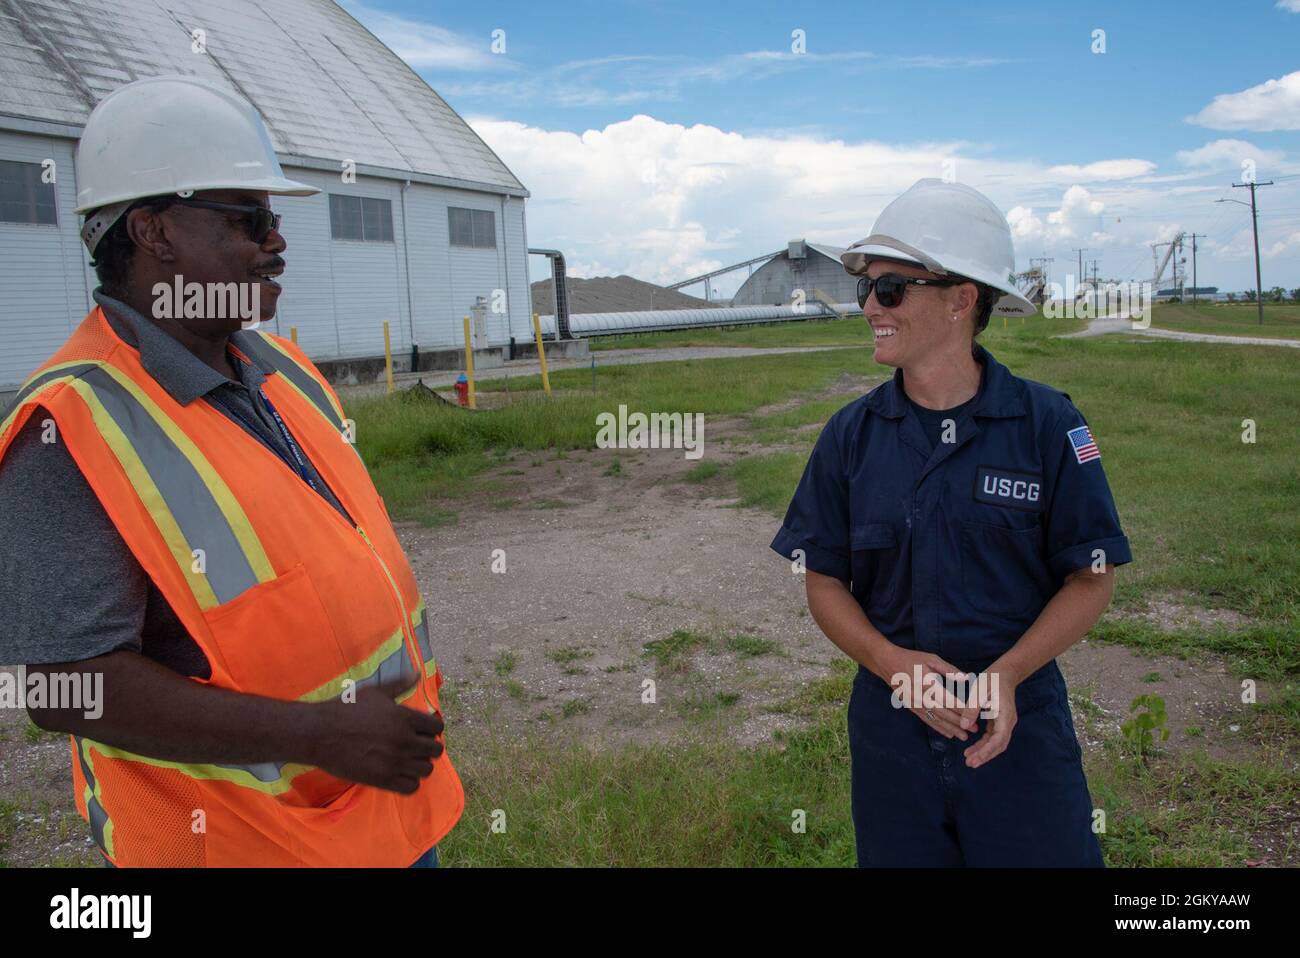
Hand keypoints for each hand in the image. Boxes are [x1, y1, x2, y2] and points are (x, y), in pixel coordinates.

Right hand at [312, 678, 444, 793]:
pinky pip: (411, 787)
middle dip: (428, 747)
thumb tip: (417, 673)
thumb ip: (400, 684)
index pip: (437, 727)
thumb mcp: (375, 692)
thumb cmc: (346, 708)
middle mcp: (404, 740)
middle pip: (435, 749)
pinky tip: (399, 774)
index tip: (421, 730)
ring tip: (407, 760)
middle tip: (414, 746)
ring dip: (419, 765)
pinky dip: (409, 782)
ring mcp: (394, 762)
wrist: (319, 733)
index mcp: (404, 717)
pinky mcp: (382, 780)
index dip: (431, 729)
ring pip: (426, 769)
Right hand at [876, 647, 980, 741]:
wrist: (887, 663)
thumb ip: (949, 669)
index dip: (963, 709)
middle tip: (974, 730)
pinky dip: (938, 728)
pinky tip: (947, 734)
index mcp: (929, 684)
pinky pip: (926, 720)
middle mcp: (922, 697)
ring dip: (950, 729)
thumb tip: (966, 678)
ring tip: (964, 737)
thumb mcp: (931, 658)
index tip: (975, 715)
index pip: (949, 700)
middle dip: (960, 723)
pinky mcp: (912, 708)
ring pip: (936, 720)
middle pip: (944, 713)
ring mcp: (916, 704)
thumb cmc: (912, 659)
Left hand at [964, 671, 1017, 767]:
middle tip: (970, 764)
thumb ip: (972, 709)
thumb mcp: (978, 691)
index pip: (999, 738)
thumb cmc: (992, 679)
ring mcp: (1005, 723)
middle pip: (999, 745)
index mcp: (1005, 715)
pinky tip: (972, 749)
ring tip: (969, 759)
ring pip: (996, 743)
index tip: (976, 758)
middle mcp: (1008, 722)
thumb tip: (965, 727)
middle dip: (985, 755)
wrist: (1004, 673)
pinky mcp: (999, 722)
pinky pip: (992, 737)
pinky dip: (983, 744)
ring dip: (984, 752)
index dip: (987, 750)